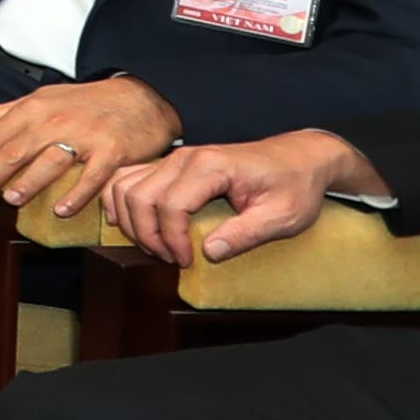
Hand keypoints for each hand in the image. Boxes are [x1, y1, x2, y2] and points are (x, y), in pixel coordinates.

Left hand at [0, 74, 184, 215]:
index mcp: (33, 109)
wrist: (139, 97)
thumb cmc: (82, 104)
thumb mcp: (36, 102)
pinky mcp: (113, 151)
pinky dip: (78, 194)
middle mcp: (56, 120)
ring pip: (52, 160)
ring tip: (11, 200)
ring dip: (30, 181)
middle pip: (17, 150)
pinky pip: (93, 176)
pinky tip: (62, 210)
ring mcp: (86, 136)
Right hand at [104, 126, 377, 264]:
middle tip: (169, 259)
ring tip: (153, 245)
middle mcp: (185, 158)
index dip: (172, 239)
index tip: (186, 261)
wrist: (300, 158)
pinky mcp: (171, 164)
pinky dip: (119, 200)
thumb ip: (247, 234)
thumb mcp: (283, 216)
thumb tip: (209, 253)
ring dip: (130, 220)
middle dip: (147, 234)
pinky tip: (126, 221)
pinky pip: (128, 177)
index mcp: (212, 167)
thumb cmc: (295, 186)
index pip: (171, 204)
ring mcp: (174, 158)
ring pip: (125, 186)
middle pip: (140, 196)